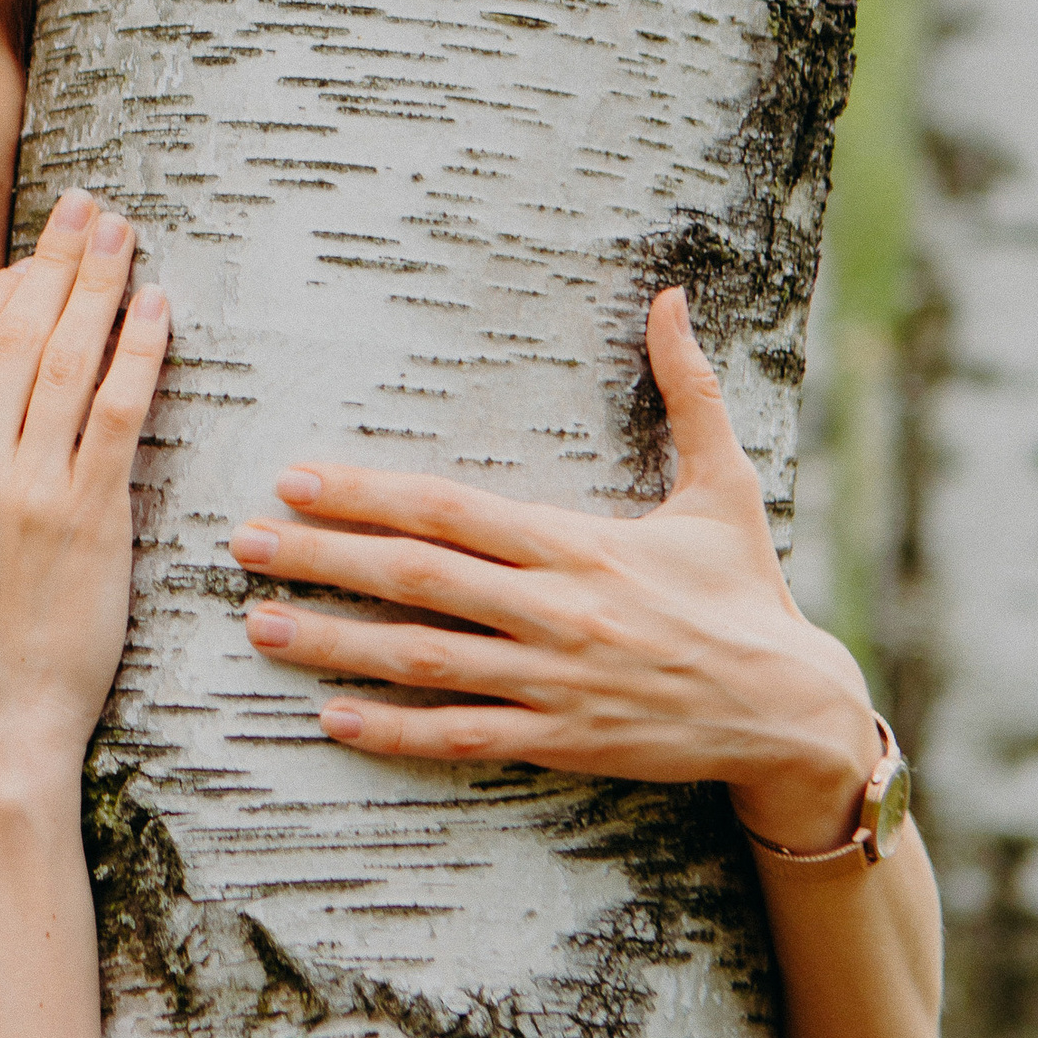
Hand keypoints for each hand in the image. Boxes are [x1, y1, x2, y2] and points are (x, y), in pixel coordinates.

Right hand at [0, 187, 169, 775]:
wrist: (0, 718)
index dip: (4, 286)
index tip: (39, 256)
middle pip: (13, 332)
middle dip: (55, 260)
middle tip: (90, 209)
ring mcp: (25, 491)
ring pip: (65, 359)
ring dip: (99, 284)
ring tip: (126, 236)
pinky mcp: (87, 517)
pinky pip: (116, 411)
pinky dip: (139, 351)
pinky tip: (158, 310)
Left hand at [229, 289, 878, 850]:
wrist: (793, 712)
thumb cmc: (748, 592)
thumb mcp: (726, 486)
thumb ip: (690, 391)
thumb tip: (673, 297)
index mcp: (582, 544)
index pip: (453, 510)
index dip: (369, 493)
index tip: (298, 477)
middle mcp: (558, 611)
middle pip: (417, 580)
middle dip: (323, 559)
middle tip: (243, 544)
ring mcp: (554, 682)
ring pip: (423, 661)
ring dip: (334, 643)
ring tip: (259, 625)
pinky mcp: (560, 740)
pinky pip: (462, 737)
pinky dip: (394, 731)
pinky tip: (330, 718)